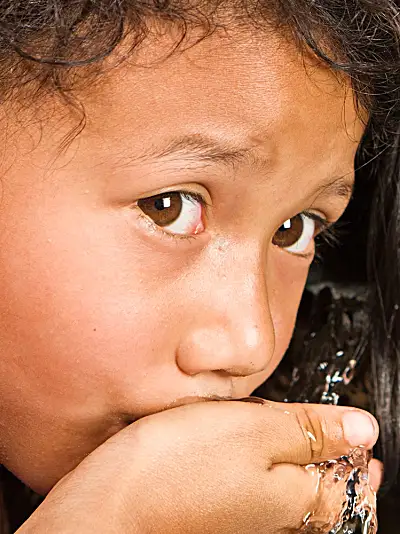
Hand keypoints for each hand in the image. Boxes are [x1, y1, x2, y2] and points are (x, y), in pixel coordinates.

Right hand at [17, 400, 378, 532]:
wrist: (109, 507)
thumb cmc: (179, 467)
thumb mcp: (256, 431)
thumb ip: (310, 429)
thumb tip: (365, 430)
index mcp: (291, 495)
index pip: (345, 485)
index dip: (360, 463)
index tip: (369, 448)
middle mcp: (270, 513)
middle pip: (318, 492)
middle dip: (335, 468)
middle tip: (349, 450)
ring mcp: (238, 512)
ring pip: (286, 490)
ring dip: (304, 465)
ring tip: (312, 447)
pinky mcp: (209, 503)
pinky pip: (254, 488)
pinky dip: (268, 467)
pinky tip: (257, 450)